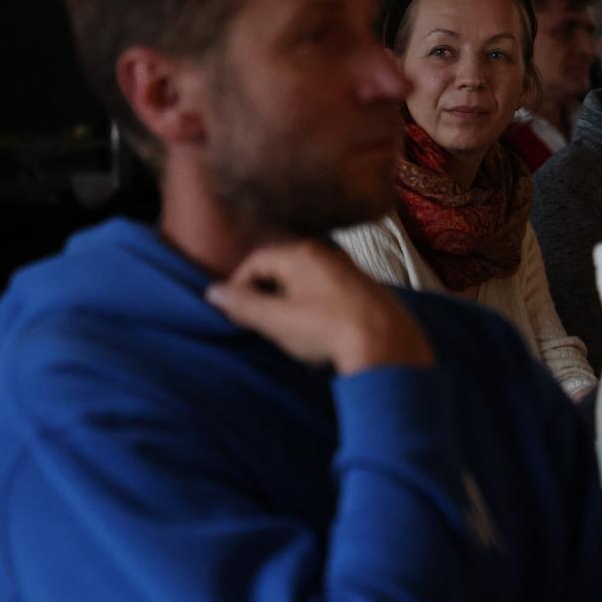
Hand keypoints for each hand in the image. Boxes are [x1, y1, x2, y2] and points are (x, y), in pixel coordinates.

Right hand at [206, 241, 433, 374]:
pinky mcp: (367, 292)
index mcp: (303, 254)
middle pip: (282, 268)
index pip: (257, 260)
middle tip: (256, 322)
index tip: (233, 311)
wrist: (388, 347)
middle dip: (264, 293)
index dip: (239, 285)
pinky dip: (314, 308)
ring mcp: (350, 271)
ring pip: (307, 281)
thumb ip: (243, 305)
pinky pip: (329, 293)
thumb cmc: (328, 330)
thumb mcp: (277, 320)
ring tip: (286, 331)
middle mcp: (329, 254)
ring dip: (290, 302)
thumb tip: (213, 292)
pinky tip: (317, 333)